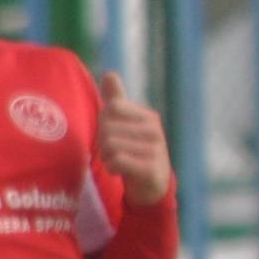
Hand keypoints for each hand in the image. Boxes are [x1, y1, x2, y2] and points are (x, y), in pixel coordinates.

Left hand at [94, 72, 171, 207]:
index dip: (104, 121)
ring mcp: (155, 150)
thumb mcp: (127, 124)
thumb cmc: (135, 150)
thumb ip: (117, 100)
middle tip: (114, 151)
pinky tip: (118, 170)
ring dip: (106, 157)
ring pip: (110, 146)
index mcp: (149, 117)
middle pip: (108, 128)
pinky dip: (111, 167)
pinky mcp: (150, 169)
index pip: (112, 107)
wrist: (151, 185)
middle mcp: (155, 131)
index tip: (114, 132)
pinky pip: (116, 161)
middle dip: (103, 142)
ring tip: (117, 161)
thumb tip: (109, 73)